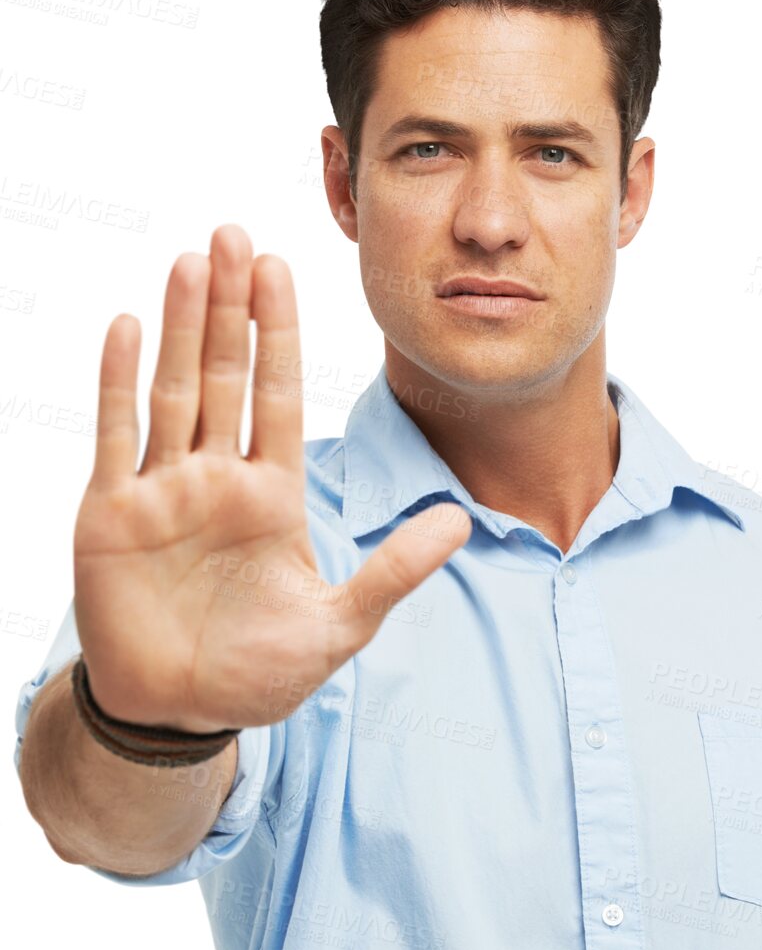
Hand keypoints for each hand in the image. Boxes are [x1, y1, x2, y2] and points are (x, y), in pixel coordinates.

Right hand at [74, 225, 470, 732]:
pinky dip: (119, 382)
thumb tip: (462, 523)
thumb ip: (392, 572)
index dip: (280, 333)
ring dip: (180, 327)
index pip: (279, 395)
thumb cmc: (257, 674)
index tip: (282, 269)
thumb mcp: (338, 625)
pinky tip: (127, 326)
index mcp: (272, 494)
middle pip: (225, 375)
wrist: (180, 714)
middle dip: (230, 308)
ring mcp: (161, 490)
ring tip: (191, 261)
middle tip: (236, 235)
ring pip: (173, 390)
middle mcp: (216, 478)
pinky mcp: (111, 513)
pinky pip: (115, 435)